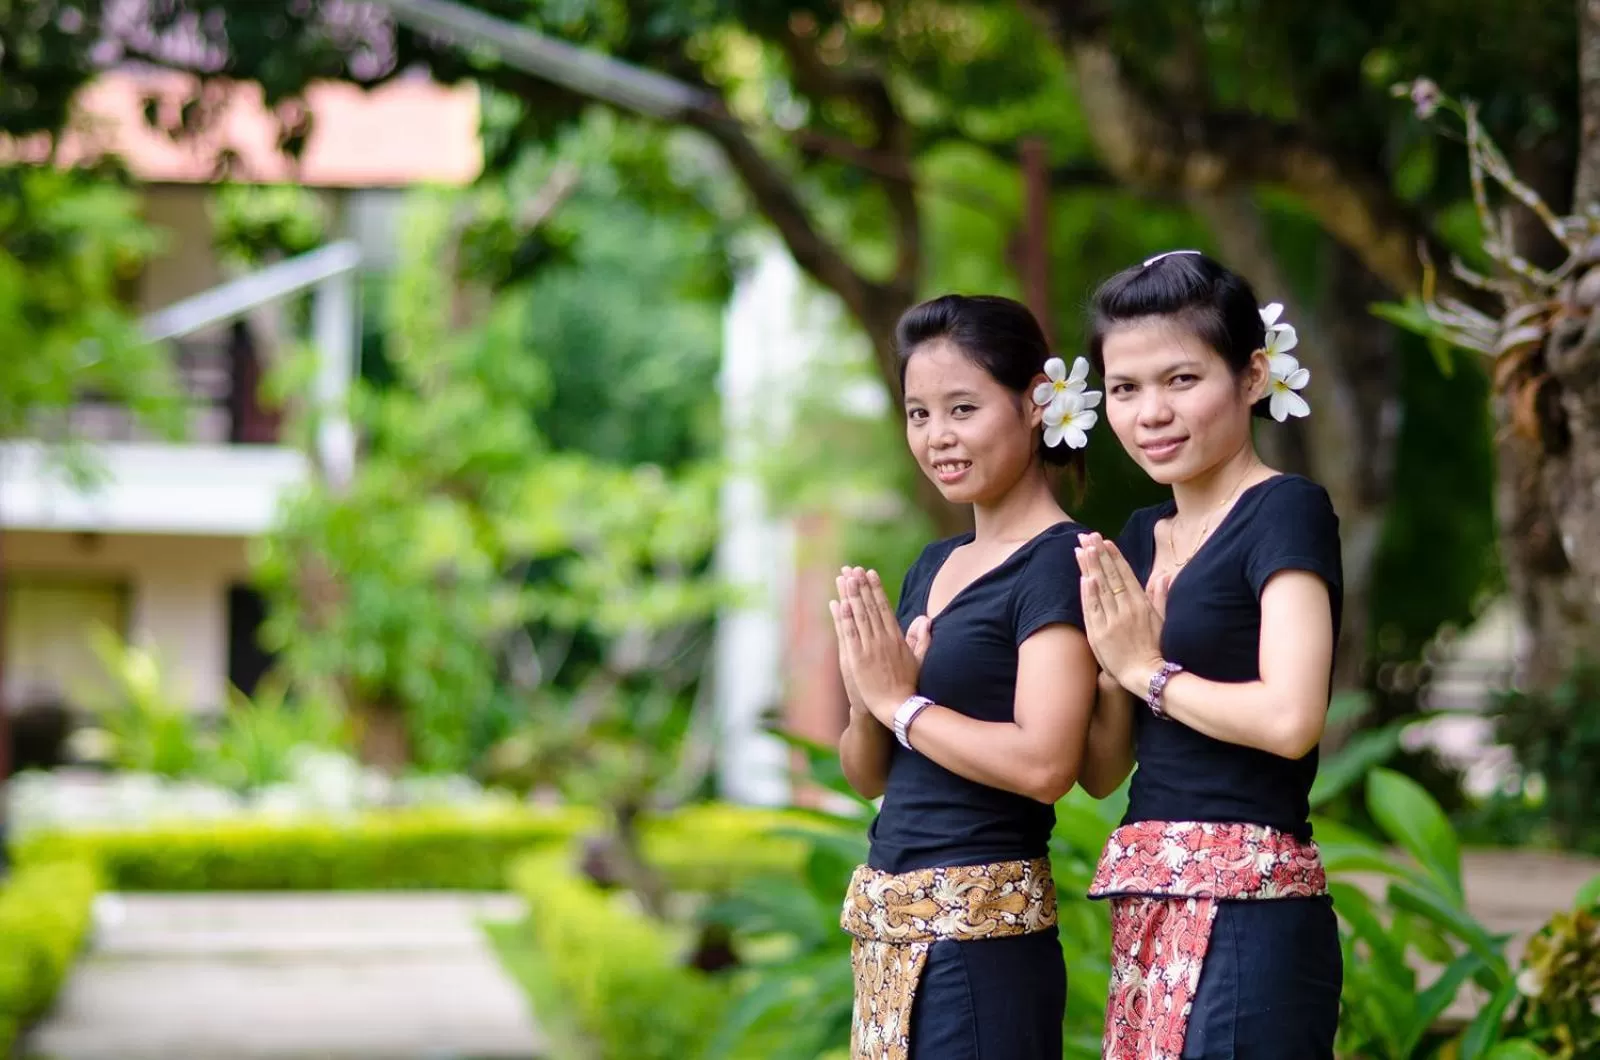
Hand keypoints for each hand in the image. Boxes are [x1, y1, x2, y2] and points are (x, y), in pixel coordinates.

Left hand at [834, 567, 921, 724]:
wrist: (898, 707)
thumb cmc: (909, 686)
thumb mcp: (919, 660)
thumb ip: (921, 639)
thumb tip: (926, 619)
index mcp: (896, 637)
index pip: (884, 607)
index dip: (875, 589)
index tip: (869, 573)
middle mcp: (882, 639)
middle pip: (869, 606)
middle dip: (860, 586)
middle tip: (852, 569)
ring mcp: (869, 648)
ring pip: (858, 616)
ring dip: (850, 595)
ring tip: (844, 578)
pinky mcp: (857, 658)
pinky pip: (849, 633)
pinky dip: (844, 617)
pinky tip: (839, 602)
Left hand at [1076, 533, 1164, 696]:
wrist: (1146, 676)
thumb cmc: (1156, 649)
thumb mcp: (1163, 620)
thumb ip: (1160, 597)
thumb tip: (1164, 575)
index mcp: (1141, 604)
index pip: (1125, 574)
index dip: (1114, 556)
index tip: (1105, 541)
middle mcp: (1126, 609)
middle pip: (1110, 576)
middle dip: (1098, 554)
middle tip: (1087, 536)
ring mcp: (1112, 621)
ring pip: (1099, 588)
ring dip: (1090, 567)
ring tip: (1081, 548)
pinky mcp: (1100, 634)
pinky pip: (1093, 609)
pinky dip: (1088, 593)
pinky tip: (1084, 577)